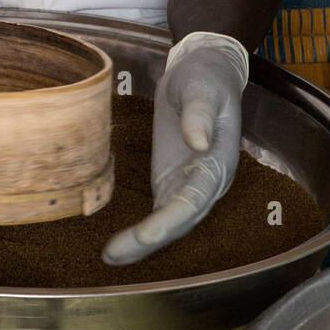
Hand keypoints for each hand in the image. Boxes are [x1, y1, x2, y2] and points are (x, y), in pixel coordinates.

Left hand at [102, 32, 248, 265]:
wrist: (204, 72)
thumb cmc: (206, 78)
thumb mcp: (203, 87)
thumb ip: (200, 114)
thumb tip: (198, 142)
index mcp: (219, 162)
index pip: (196, 197)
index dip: (173, 218)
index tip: (148, 233)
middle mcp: (207, 182)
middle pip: (180, 219)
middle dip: (150, 240)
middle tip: (114, 253)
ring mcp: (189, 184)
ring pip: (169, 222)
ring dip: (143, 243)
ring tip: (111, 257)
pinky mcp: (172, 180)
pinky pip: (159, 212)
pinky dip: (142, 231)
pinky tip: (120, 244)